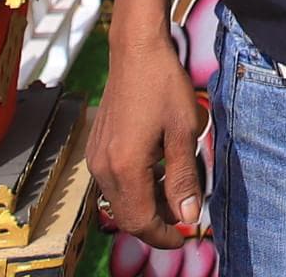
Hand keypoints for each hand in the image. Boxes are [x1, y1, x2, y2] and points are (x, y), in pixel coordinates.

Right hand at [92, 21, 209, 245]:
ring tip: (176, 186)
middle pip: (127, 216)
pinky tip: (158, 169)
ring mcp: (96, 157)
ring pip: (120, 200)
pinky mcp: (96, 148)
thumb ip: (185, 178)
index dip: (164, 236)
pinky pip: (113, 182)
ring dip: (147, 204)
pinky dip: (136, 187)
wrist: (136, 50)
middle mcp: (103, 167)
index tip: (187, 235)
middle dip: (156, 222)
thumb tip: (190, 216)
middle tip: (186, 211)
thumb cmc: (164, 85)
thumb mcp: (184, 132)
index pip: (140, 221)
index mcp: (125, 167)